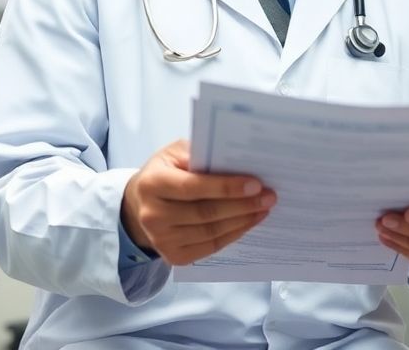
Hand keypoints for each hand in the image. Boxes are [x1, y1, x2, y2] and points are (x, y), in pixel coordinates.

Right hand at [120, 139, 274, 265]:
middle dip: (242, 205)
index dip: (226, 187)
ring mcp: (162, 239)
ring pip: (211, 232)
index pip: (193, 187)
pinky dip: (234, 234)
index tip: (256, 184)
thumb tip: (238, 161)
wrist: (140, 203)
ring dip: (243, 220)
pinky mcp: (173, 256)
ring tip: (264, 208)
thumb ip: (201, 154)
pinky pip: (211, 247)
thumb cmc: (165, 172)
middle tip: (269, 196)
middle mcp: (153, 215)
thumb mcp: (175, 153)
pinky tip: (249, 222)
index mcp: (152, 184)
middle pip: (206, 213)